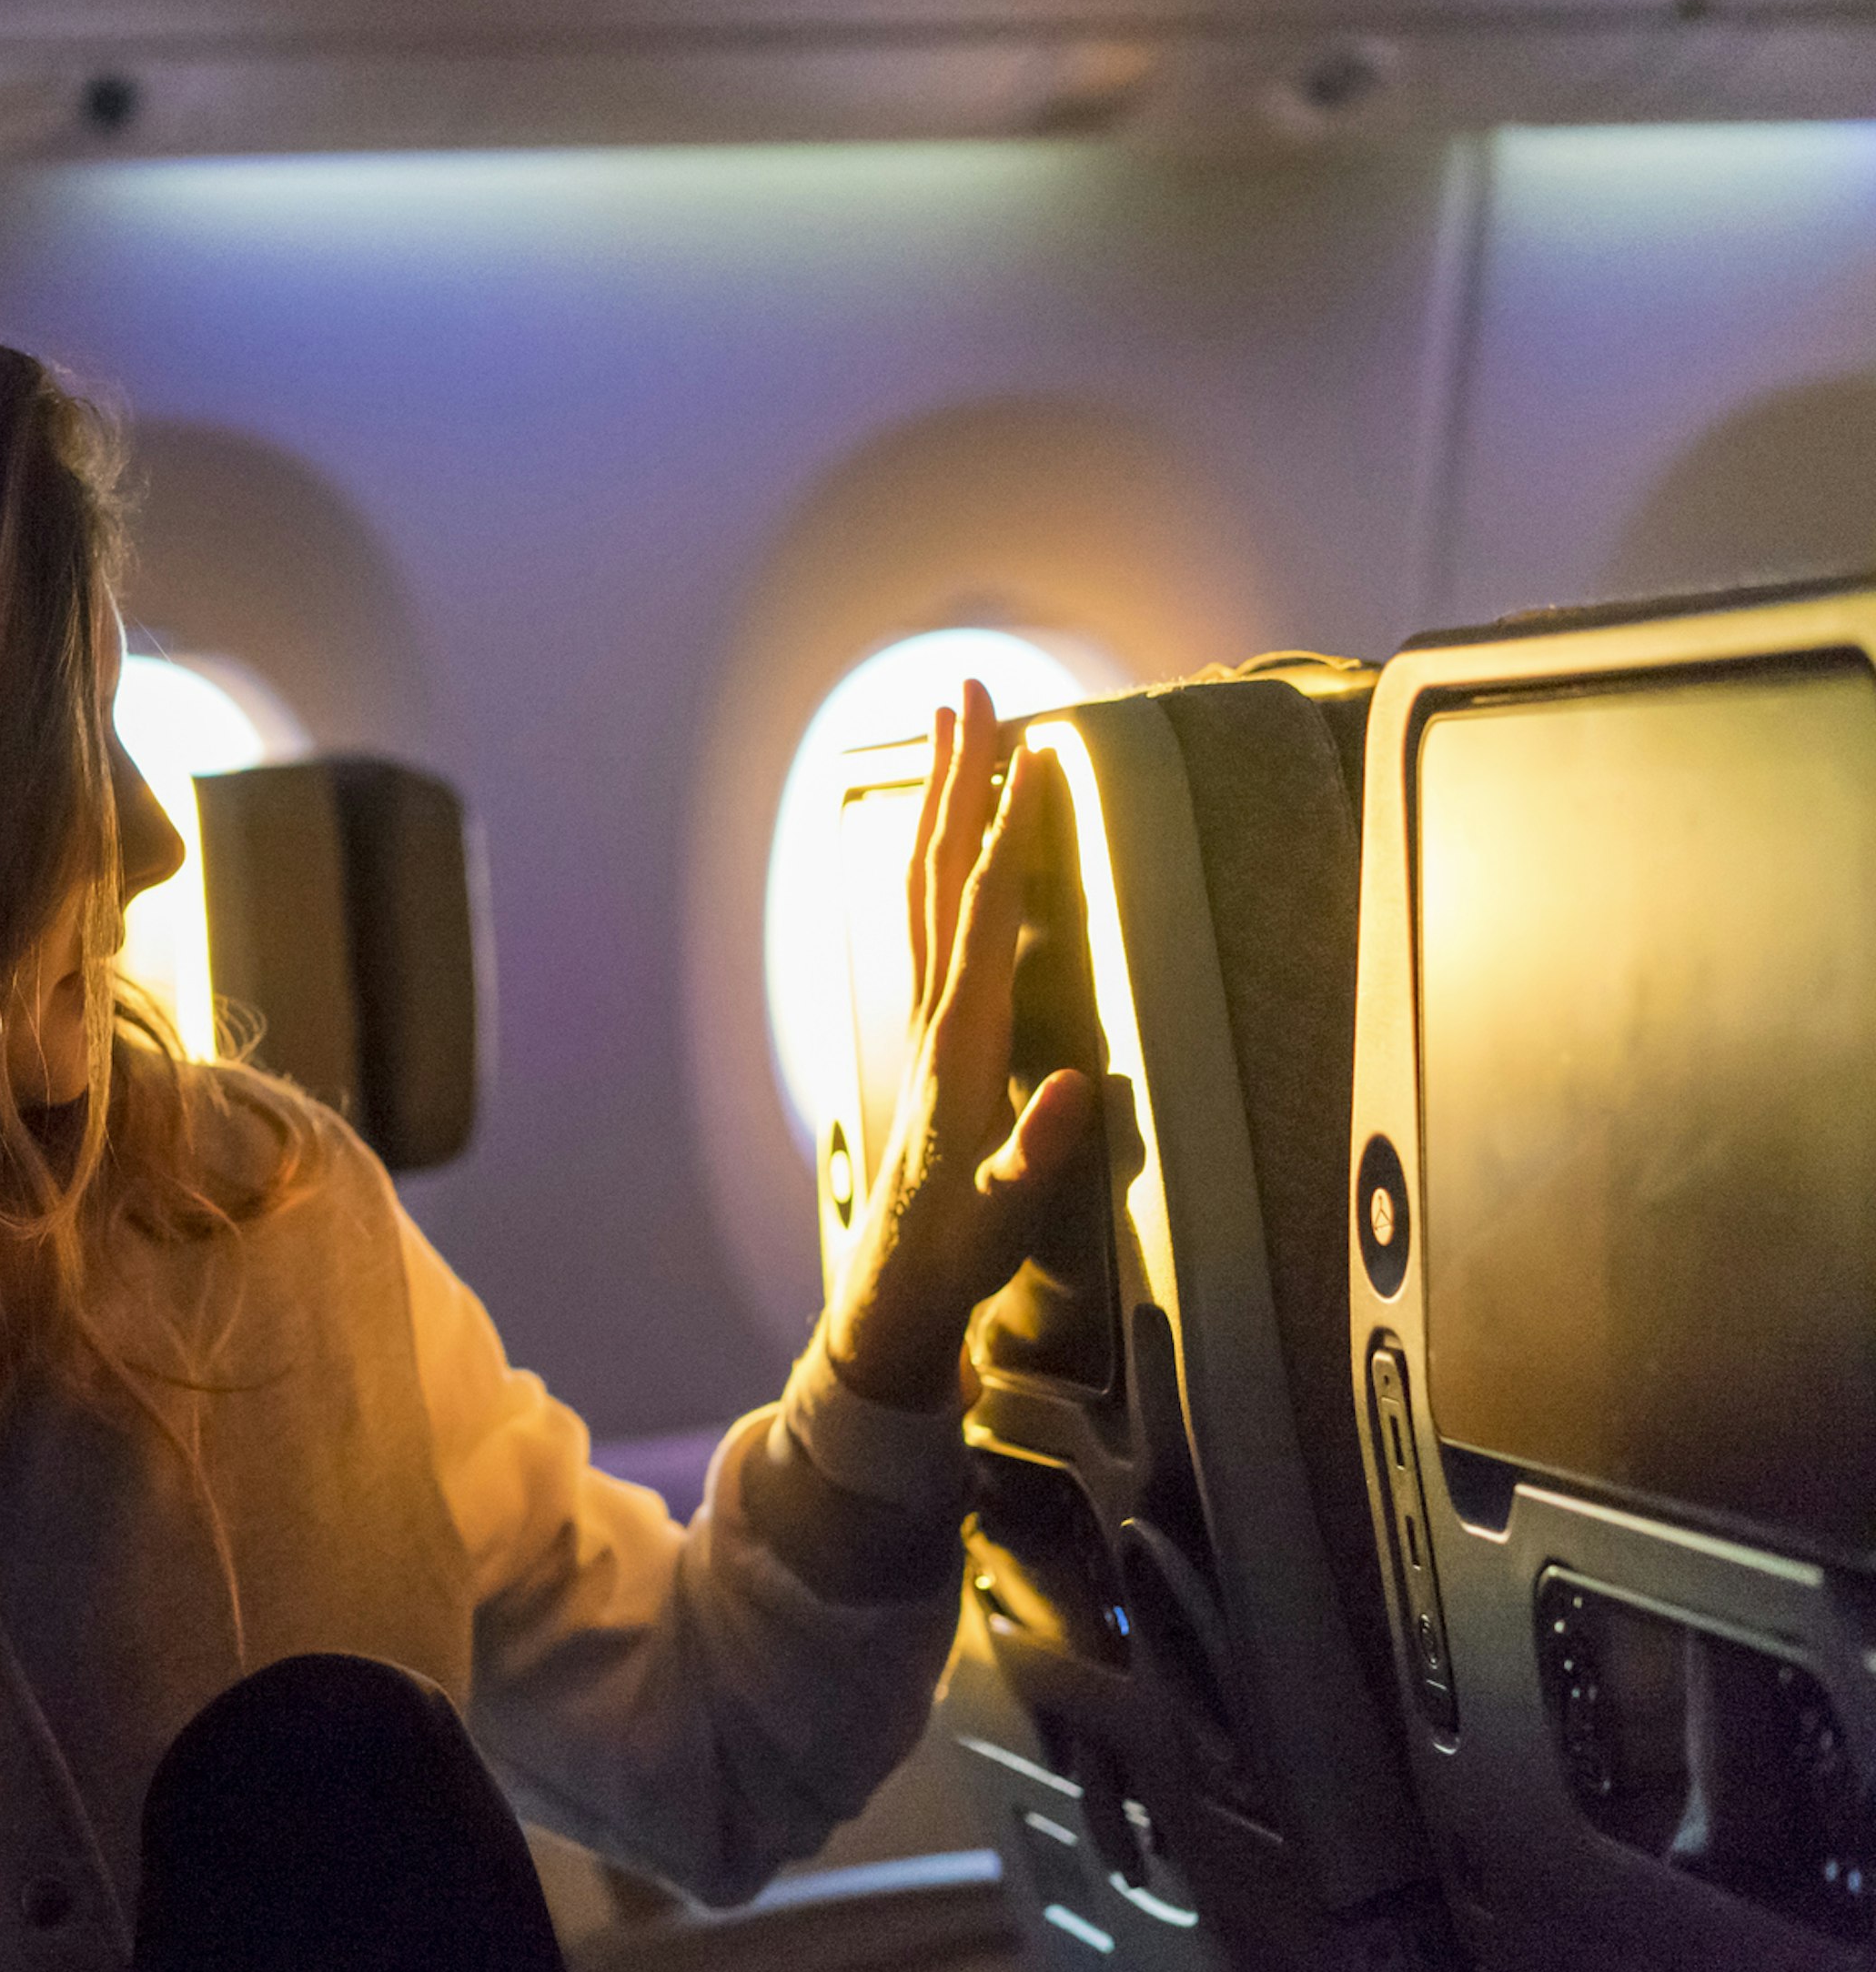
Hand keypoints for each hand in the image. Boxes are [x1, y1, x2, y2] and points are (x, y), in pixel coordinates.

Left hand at [820, 680, 1098, 1409]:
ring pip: (927, 880)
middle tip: (968, 691)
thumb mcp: (1008, 1213)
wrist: (899, 1281)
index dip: (1009, 833)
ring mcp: (927, 1012)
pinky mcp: (930, 1025)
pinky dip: (941, 851)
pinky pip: (930, 913)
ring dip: (941, 797)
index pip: (984, 914)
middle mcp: (935, 1011)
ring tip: (951, 722)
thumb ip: (1041, 1154)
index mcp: (962, 1042)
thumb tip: (1073, 1090)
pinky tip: (947, 825)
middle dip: (959, 776)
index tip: (1030, 757)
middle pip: (941, 869)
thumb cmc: (960, 1248)